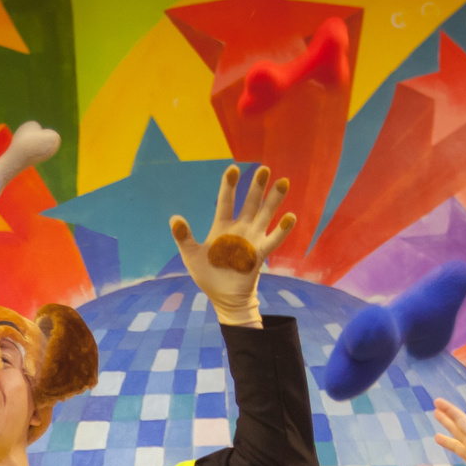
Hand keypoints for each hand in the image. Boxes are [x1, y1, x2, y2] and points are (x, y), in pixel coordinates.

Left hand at [171, 164, 293, 327]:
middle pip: (250, 203)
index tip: (233, 168)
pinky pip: (273, 239)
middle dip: (257, 186)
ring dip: (274, 200)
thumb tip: (174, 218)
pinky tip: (290, 217)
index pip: (226, 201)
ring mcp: (252, 240)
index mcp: (222, 227)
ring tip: (283, 183)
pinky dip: (282, 229)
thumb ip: (184, 237)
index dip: (229, 185)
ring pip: (265, 215)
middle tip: (264, 168)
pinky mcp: (260, 254)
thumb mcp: (191, 256)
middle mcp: (240, 229)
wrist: (224, 298)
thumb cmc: (208, 276)